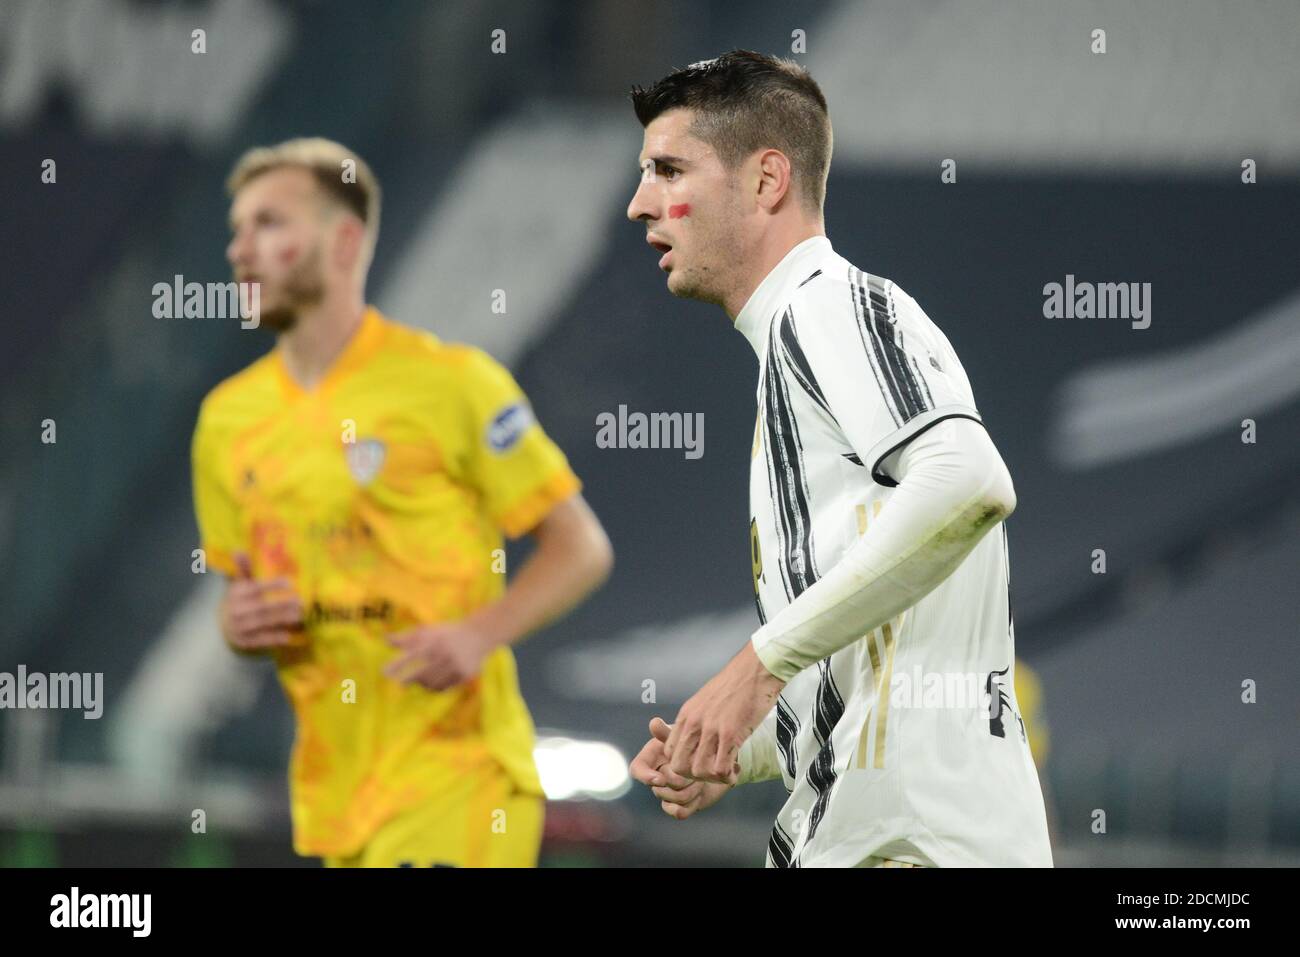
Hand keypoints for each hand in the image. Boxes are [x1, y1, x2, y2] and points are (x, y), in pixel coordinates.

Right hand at [219, 553, 303, 653]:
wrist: (220, 625)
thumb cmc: (237, 600)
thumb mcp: (238, 584)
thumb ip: (243, 569)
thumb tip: (237, 550)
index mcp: (235, 594)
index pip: (255, 589)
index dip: (272, 585)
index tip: (290, 582)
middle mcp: (236, 611)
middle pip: (261, 608)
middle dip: (281, 605)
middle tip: (300, 602)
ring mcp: (239, 628)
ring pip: (263, 624)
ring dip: (282, 620)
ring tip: (299, 616)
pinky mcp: (243, 642)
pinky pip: (260, 640)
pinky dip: (274, 638)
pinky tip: (288, 636)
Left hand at [384, 620, 493, 690]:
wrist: (479, 635)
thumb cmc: (447, 633)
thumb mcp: (428, 631)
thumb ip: (407, 637)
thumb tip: (385, 640)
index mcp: (434, 641)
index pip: (411, 655)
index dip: (396, 665)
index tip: (383, 672)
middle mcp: (444, 653)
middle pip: (421, 673)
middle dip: (408, 680)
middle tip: (399, 684)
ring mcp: (455, 665)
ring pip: (432, 682)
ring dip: (422, 683)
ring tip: (418, 681)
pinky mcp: (464, 674)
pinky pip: (445, 686)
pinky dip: (435, 687)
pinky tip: (430, 684)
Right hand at [630, 717, 732, 819]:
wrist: (717, 761)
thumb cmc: (696, 742)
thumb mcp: (684, 735)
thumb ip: (668, 732)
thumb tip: (654, 723)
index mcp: (652, 758)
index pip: (637, 769)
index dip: (645, 777)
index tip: (660, 779)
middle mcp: (656, 776)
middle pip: (660, 787)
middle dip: (681, 781)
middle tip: (697, 773)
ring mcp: (667, 792)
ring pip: (671, 800)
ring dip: (690, 791)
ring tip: (702, 781)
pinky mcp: (679, 805)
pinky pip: (679, 812)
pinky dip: (692, 804)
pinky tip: (700, 794)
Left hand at [664, 641, 784, 782]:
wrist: (756, 669)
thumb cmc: (736, 684)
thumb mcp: (706, 700)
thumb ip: (698, 719)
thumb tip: (698, 738)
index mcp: (686, 715)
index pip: (670, 753)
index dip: (685, 764)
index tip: (703, 762)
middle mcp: (693, 723)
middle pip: (679, 767)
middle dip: (696, 777)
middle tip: (713, 772)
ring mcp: (710, 729)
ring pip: (698, 772)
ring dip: (713, 778)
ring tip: (727, 771)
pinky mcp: (730, 734)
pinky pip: (720, 769)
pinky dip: (728, 776)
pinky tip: (736, 769)